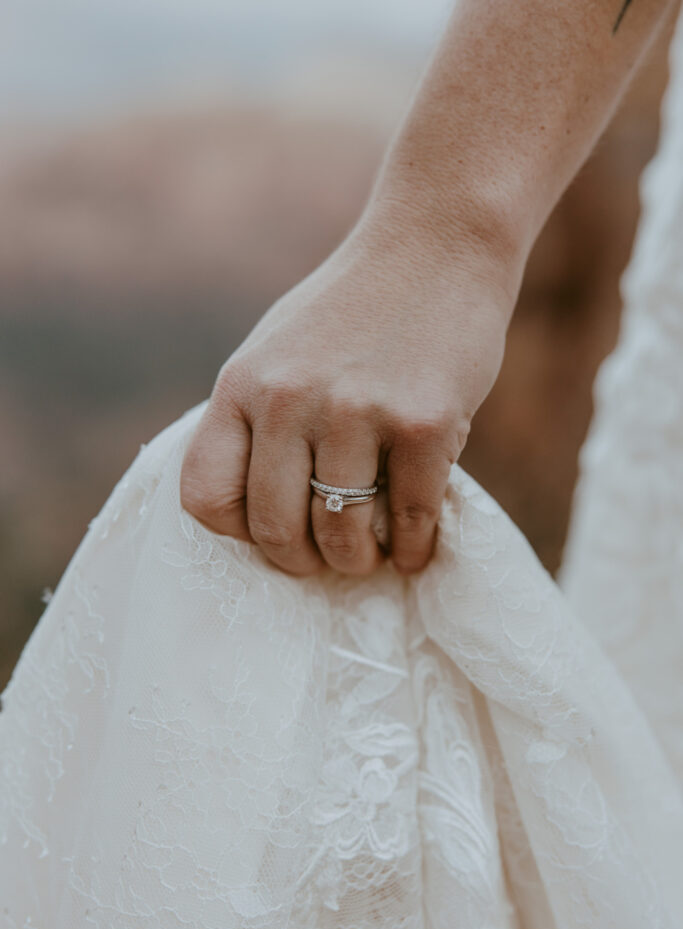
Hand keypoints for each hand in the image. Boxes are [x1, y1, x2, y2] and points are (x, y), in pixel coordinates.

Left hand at [179, 201, 517, 576]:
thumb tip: (257, 515)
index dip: (238, 532)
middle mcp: (288, 400)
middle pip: (275, 530)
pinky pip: (410, 521)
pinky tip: (417, 545)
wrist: (437, 243)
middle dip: (304, 562)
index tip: (274, 528)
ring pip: (343, 536)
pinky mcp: (423, 423)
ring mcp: (356, 411)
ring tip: (373, 552)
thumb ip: (257, 422)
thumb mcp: (277, 353)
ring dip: (359, 560)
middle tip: (330, 558)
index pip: (205, 497)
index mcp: (242, 385)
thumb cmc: (355, 310)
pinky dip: (415, 548)